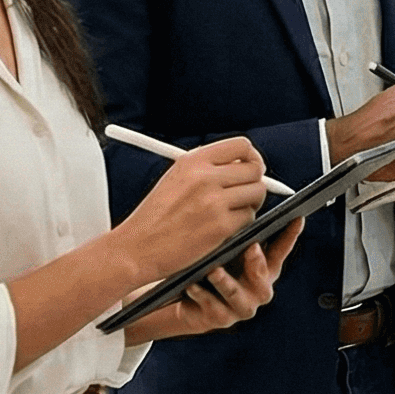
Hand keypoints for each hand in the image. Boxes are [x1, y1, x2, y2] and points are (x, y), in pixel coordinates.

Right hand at [111, 136, 268, 280]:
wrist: (138, 247)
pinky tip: (225, 226)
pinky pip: (249, 217)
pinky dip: (242, 223)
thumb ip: (206, 166)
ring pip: (257, 193)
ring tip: (233, 210)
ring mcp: (214, 202)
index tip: (250, 166)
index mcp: (192, 161)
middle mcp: (205, 177)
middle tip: (246, 192)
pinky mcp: (220, 226)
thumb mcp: (175, 177)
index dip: (251, 157)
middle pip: (255, 169)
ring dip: (250, 202)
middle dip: (255, 181)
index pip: (241, 146)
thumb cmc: (155, 216)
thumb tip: (241, 163)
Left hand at [118, 218, 302, 341]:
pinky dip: (202, 295)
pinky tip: (192, 284)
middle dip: (257, 263)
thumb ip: (238, 231)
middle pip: (264, 277)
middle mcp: (256, 287)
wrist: (187, 302)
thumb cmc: (209, 269)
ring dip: (226, 282)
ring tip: (213, 270)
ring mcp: (240, 305)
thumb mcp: (227, 247)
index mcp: (263, 268)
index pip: (281, 249)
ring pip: (238, 295)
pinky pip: (213, 308)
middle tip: (250, 248)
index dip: (290, 235)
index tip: (296, 218)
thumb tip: (242, 196)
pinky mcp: (220, 318)